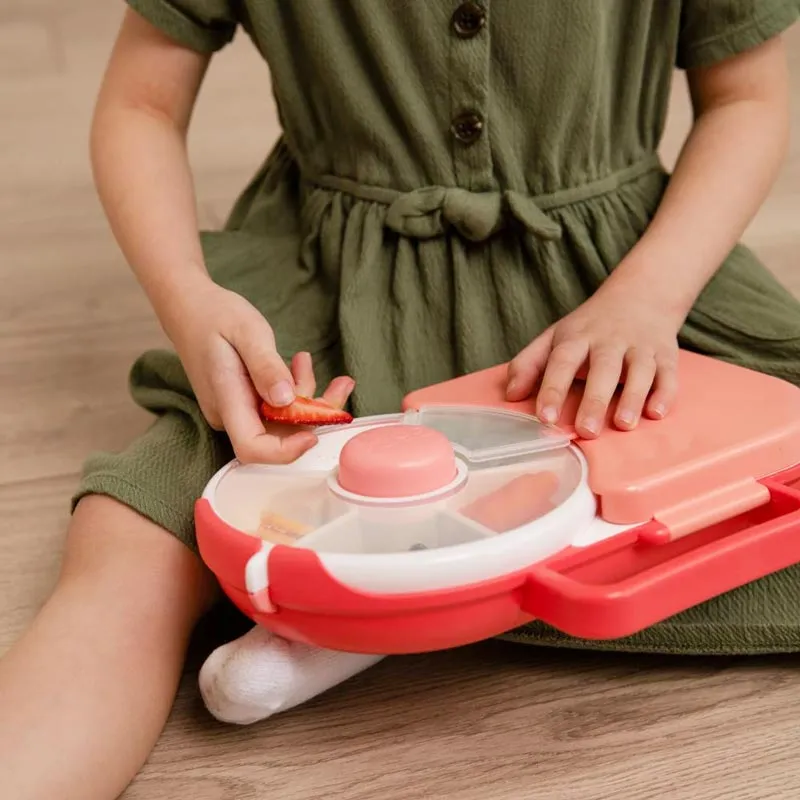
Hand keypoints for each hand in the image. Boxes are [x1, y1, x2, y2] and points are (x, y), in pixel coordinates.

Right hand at [165, 281, 353, 462]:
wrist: (190, 307)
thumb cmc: (215, 314)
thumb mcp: (247, 332)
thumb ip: (266, 367)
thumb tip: (286, 400)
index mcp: (226, 399)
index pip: (253, 447)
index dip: (286, 450)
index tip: (313, 432)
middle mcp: (230, 414)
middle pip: (277, 436)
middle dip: (314, 416)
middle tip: (340, 385)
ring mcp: (236, 410)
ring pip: (282, 420)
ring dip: (308, 398)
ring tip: (308, 361)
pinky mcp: (244, 402)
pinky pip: (277, 407)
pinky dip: (295, 390)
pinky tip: (299, 363)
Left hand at [506, 285, 679, 438]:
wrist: (641, 295)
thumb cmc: (589, 328)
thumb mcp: (554, 338)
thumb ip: (529, 365)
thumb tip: (510, 395)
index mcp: (577, 338)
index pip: (562, 362)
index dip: (552, 389)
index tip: (544, 418)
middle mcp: (609, 341)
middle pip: (603, 369)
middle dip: (595, 400)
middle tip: (586, 432)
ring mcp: (640, 347)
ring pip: (639, 371)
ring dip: (632, 397)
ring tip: (623, 425)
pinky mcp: (666, 355)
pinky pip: (668, 374)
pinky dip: (665, 393)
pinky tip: (656, 413)